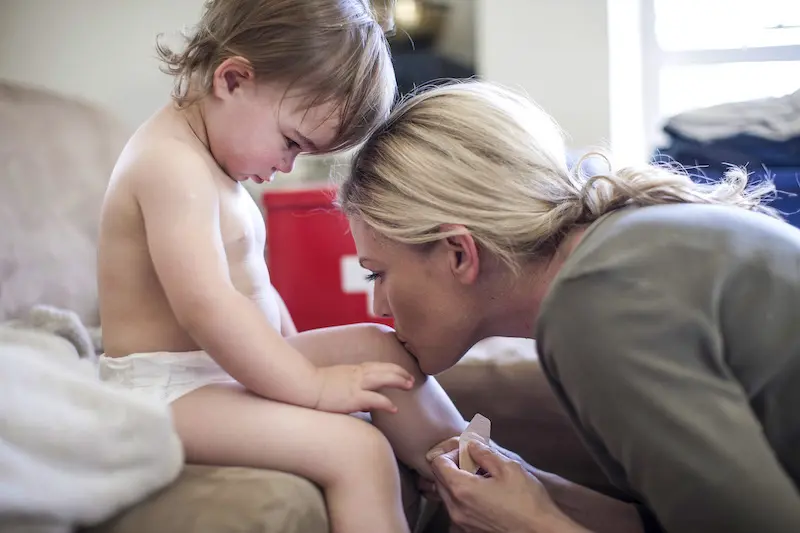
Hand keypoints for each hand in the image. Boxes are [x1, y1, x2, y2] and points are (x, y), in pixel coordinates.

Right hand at [313, 362, 413, 413]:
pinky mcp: (353, 398)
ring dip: (398, 380)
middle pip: (383, 368)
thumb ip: (346, 385)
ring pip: (383, 378)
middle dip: (399, 372)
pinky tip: (395, 408)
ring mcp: (356, 385)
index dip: (390, 368)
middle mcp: (356, 374)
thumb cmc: (312, 385)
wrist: (303, 386)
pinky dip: (386, 403)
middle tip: (411, 377)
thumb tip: (357, 399)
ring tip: (410, 384)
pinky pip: (374, 399)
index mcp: (351, 370)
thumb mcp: (332, 381)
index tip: (399, 371)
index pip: (376, 365)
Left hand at [430, 440, 590, 532]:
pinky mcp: (469, 530)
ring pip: (447, 495)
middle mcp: (456, 508)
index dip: (451, 452)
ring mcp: (461, 522)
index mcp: (461, 489)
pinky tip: (485, 493)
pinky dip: (464, 497)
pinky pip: (457, 508)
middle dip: (453, 466)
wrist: (540, 532)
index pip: (437, 463)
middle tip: (475, 461)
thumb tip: (471, 445)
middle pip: (439, 479)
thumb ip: (484, 453)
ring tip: (482, 477)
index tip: (468, 451)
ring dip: (458, 482)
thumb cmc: (527, 502)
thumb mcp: (508, 468)